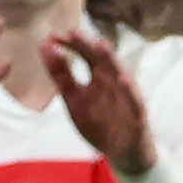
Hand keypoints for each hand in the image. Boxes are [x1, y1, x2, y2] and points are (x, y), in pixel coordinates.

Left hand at [41, 26, 155, 168]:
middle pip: (101, 59)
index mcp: (98, 76)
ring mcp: (127, 95)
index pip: (85, 54)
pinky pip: (134, 100)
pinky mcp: (137, 112)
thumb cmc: (101, 122)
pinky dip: (129, 90)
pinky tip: (122, 80)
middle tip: (71, 32)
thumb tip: (44, 47)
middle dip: (87, 46)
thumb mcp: (74, 99)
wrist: (123, 151)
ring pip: (120, 74)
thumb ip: (61, 75)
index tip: (52, 35)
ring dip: (111, 60)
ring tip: (101, 46)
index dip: (71, 44)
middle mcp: (113, 80)